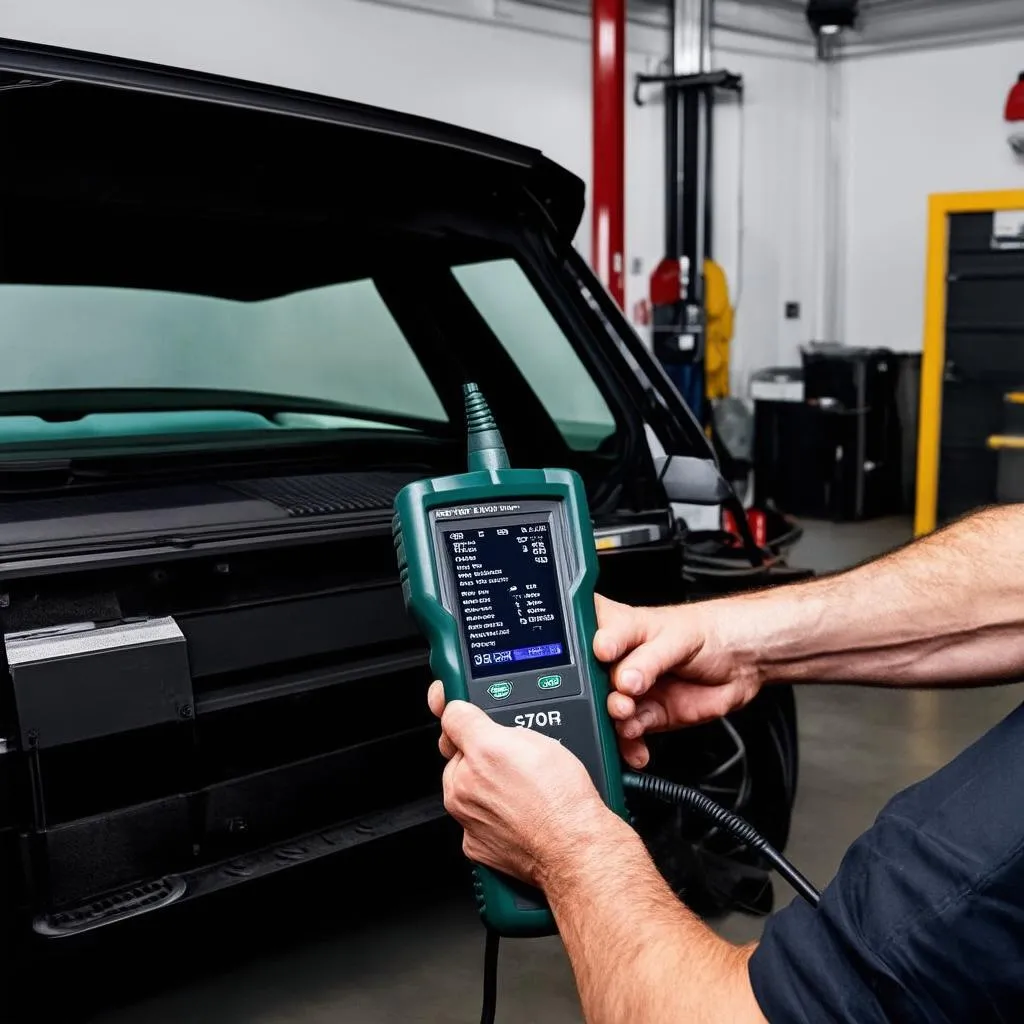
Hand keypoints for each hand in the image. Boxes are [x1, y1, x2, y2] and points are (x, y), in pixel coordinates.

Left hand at [428, 681, 614, 886]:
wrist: (573, 846)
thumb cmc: (563, 798)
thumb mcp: (540, 738)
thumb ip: (503, 723)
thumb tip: (484, 719)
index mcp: (481, 749)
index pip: (452, 715)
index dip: (462, 711)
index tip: (457, 707)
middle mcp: (464, 782)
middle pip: (456, 755)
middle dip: (475, 754)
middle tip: (509, 761)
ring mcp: (465, 815)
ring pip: (463, 788)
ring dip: (480, 786)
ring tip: (518, 791)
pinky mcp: (472, 843)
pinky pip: (473, 819)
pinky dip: (487, 816)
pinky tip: (513, 813)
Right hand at [594, 595, 762, 768]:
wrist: (742, 663)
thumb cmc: (708, 633)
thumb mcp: (678, 636)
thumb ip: (648, 659)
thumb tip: (623, 680)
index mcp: (614, 627)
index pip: (583, 632)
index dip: (584, 646)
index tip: (601, 655)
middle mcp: (616, 659)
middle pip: (590, 680)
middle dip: (600, 695)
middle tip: (620, 699)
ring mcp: (629, 689)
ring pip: (607, 710)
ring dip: (616, 721)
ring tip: (630, 718)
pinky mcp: (645, 714)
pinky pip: (628, 734)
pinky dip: (630, 745)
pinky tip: (637, 747)